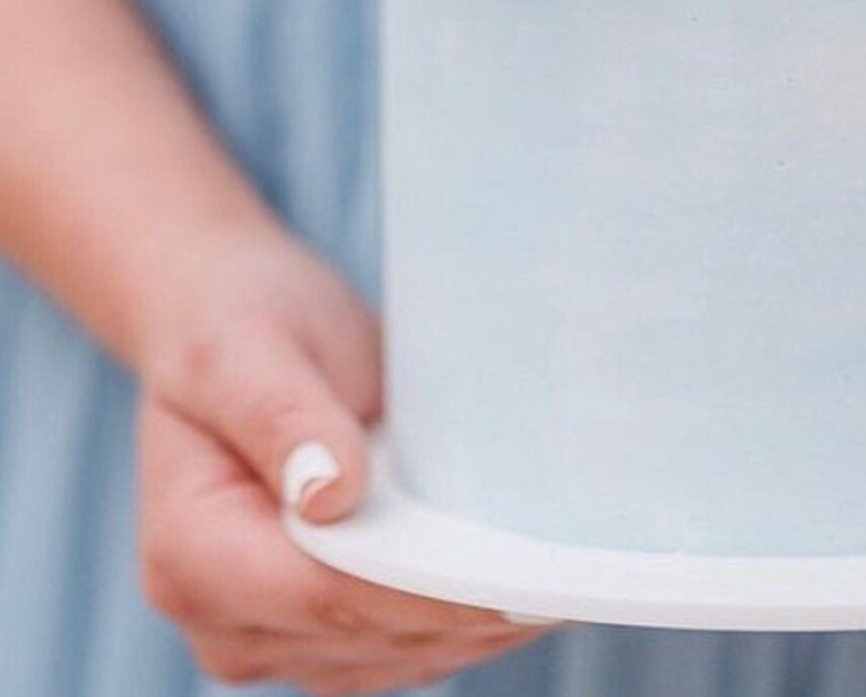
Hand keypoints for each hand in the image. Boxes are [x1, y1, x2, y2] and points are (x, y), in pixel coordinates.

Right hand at [135, 228, 549, 693]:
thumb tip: (330, 495)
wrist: (223, 324)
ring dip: (471, 626)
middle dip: (462, 610)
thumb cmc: (236, 324)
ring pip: (390, 655)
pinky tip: (518, 585)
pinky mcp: (314, 626)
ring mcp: (267, 632)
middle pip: (363, 633)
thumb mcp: (245, 347)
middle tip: (563, 578)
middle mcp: (218, 615)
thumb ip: (281, 417)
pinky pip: (395, 644)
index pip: (321, 591)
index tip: (507, 572)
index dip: (419, 589)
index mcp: (188, 551)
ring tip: (559, 583)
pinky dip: (457, 620)